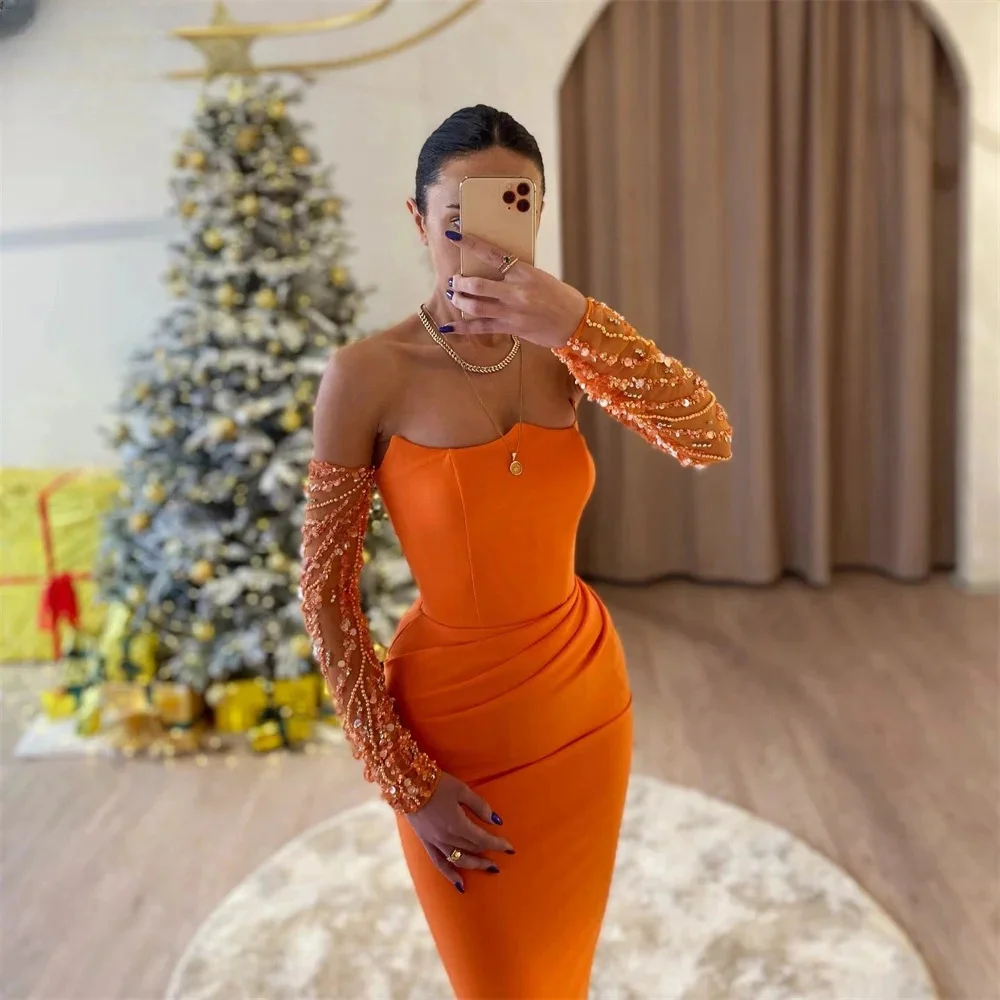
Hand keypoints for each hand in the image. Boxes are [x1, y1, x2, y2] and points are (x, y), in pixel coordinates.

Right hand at [407, 770, 514, 893]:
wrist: (408, 785)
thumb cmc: (438, 784)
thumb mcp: (462, 789)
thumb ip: (480, 806)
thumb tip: (496, 820)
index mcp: (458, 824)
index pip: (483, 839)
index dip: (498, 844)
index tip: (510, 848)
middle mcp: (448, 838)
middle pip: (473, 851)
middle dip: (488, 855)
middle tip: (500, 860)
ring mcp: (436, 843)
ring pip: (459, 860)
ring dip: (475, 866)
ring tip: (488, 869)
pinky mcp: (427, 844)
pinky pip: (440, 864)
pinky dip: (450, 875)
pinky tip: (460, 885)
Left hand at [441, 231, 586, 348]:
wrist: (575, 322)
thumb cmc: (559, 296)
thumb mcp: (539, 277)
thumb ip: (516, 274)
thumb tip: (492, 271)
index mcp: (524, 272)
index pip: (492, 254)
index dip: (470, 244)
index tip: (453, 236)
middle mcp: (516, 291)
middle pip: (477, 285)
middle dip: (459, 283)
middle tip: (452, 281)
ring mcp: (512, 312)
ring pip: (476, 306)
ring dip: (459, 301)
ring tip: (453, 296)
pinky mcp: (511, 328)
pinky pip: (481, 327)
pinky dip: (462, 327)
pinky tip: (447, 327)